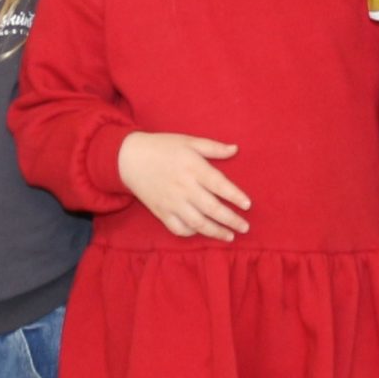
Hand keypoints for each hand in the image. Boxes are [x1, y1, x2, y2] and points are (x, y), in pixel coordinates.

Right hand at [119, 131, 249, 240]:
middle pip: (212, 208)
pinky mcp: (161, 212)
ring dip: (215, 231)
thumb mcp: (188, 141)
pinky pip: (178, 228)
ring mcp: (172, 202)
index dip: (235, 196)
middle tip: (245, 227)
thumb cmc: (163, 147)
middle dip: (231, 220)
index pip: (219, 184)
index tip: (248, 205)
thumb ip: (213, 147)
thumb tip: (235, 149)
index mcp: (193, 167)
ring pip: (197, 223)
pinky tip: (202, 232)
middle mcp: (184, 187)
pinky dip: (192, 232)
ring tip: (229, 236)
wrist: (129, 158)